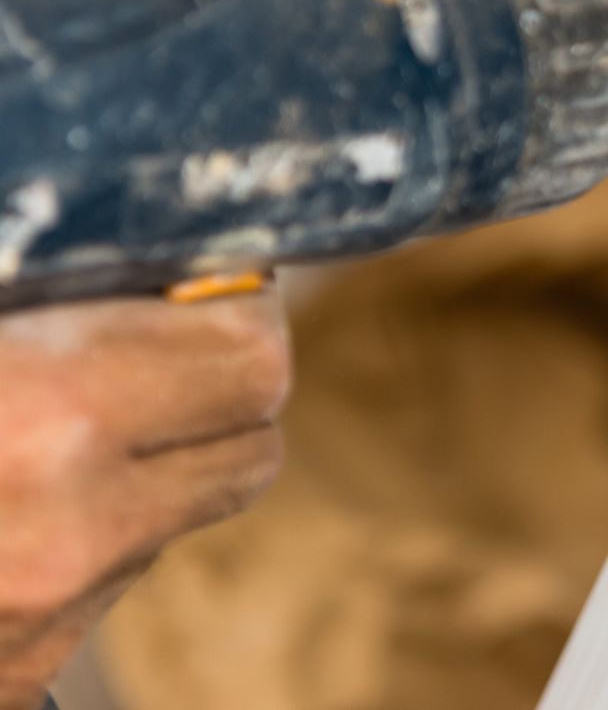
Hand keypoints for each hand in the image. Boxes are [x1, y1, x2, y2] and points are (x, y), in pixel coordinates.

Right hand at [0, 292, 288, 708]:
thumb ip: (61, 307)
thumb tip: (164, 267)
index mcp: (48, 416)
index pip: (254, 361)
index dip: (236, 313)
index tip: (208, 287)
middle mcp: (68, 534)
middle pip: (255, 446)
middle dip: (221, 393)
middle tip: (158, 350)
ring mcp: (40, 628)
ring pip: (180, 519)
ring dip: (148, 472)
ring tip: (51, 430)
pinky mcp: (16, 683)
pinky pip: (102, 587)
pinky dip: (79, 540)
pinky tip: (3, 510)